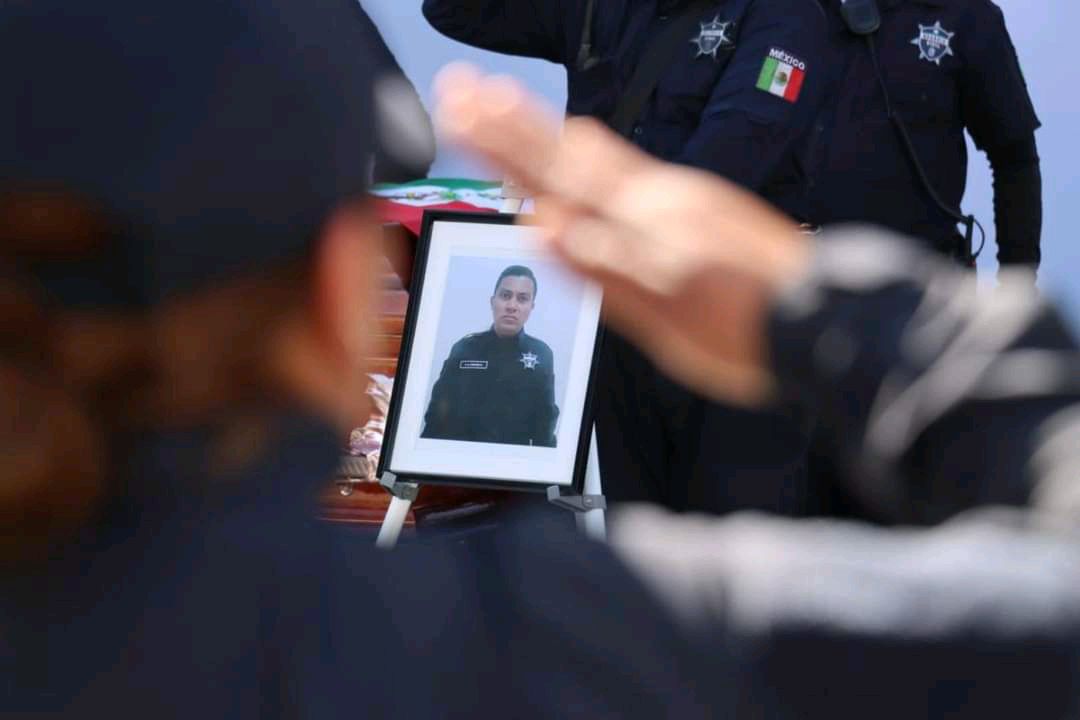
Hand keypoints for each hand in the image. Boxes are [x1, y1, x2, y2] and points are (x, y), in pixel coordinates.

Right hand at [433, 64, 811, 404]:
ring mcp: (677, 198)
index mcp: (641, 226)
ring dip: (545, 127)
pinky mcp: (698, 206)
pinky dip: (590, 149)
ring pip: (599, 154)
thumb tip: (543, 225)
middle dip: (511, 122)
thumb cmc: (746, 330)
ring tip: (507, 101)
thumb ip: (604, 268)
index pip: (555, 176)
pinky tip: (583, 145)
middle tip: (464, 88)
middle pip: (568, 153)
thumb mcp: (667, 316)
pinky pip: (629, 166)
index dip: (503, 147)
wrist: (825, 319)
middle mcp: (654, 200)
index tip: (458, 112)